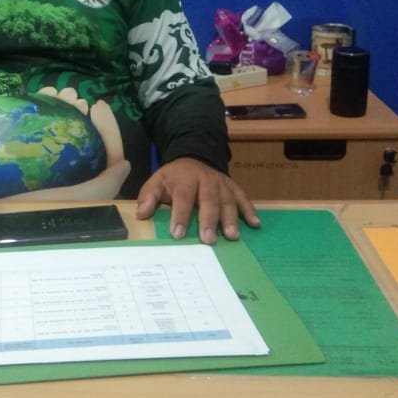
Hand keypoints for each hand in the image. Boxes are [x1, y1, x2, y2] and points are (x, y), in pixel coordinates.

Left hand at [135, 157, 259, 243]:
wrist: (193, 157)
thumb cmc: (174, 178)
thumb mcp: (157, 181)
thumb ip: (148, 197)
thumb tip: (142, 214)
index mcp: (185, 179)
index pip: (182, 198)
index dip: (180, 216)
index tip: (178, 234)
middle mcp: (206, 180)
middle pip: (208, 200)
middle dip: (208, 220)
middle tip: (208, 240)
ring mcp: (222, 183)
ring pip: (227, 200)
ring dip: (231, 218)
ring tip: (232, 236)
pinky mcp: (233, 187)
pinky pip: (243, 197)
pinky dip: (250, 210)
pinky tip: (255, 224)